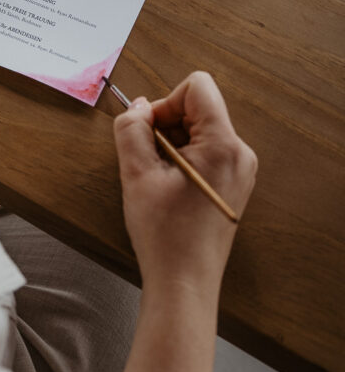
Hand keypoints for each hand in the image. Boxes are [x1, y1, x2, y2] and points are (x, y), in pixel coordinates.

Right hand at [113, 71, 256, 298]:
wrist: (184, 283)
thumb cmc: (165, 234)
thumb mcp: (137, 174)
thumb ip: (131, 129)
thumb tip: (138, 107)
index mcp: (223, 145)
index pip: (198, 87)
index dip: (165, 101)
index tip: (148, 132)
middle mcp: (240, 152)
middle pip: (198, 108)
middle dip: (166, 124)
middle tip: (147, 160)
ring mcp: (239, 169)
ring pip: (198, 129)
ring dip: (171, 143)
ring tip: (157, 179)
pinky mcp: (232, 182)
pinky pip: (204, 150)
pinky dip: (181, 158)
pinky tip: (168, 188)